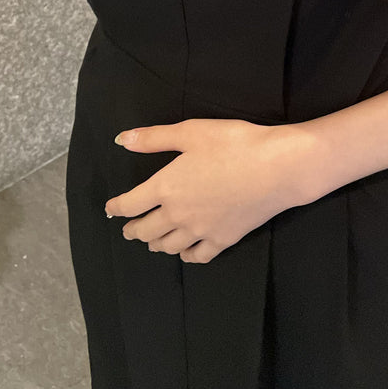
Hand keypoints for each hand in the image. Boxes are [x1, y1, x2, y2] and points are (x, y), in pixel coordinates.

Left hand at [104, 118, 315, 263]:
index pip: (131, 204)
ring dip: (155, 244)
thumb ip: (154, 138)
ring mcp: (201, 231)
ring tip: (152, 242)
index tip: (111, 209)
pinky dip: (186, 256)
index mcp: (165, 187)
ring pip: (168, 246)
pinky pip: (198, 256)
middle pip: (146, 230)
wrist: (277, 168)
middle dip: (133, 230)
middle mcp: (178, 214)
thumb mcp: (191, 132)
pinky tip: (186, 253)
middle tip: (129, 230)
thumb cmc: (233, 144)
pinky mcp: (224, 240)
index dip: (116, 208)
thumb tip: (121, 140)